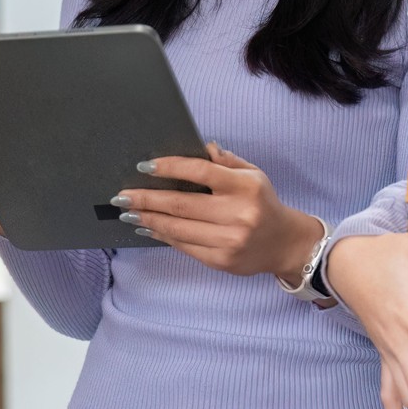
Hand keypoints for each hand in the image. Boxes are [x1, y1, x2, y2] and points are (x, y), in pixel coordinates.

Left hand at [115, 145, 322, 278]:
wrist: (285, 243)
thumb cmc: (263, 203)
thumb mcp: (253, 175)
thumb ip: (225, 161)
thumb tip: (199, 147)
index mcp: (244, 187)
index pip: (200, 172)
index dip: (169, 167)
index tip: (144, 167)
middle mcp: (237, 214)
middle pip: (181, 204)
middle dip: (146, 199)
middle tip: (122, 196)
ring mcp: (229, 240)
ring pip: (178, 228)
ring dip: (149, 220)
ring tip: (128, 213)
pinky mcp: (222, 260)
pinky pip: (185, 246)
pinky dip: (163, 236)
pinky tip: (148, 228)